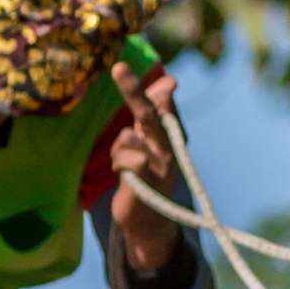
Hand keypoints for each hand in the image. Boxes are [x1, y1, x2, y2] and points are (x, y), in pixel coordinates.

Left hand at [102, 63, 187, 271]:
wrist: (149, 221)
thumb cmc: (147, 174)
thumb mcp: (151, 141)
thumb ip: (153, 113)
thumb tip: (168, 81)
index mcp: (171, 136)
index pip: (165, 106)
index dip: (161, 91)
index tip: (167, 79)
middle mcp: (170, 149)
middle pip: (149, 114)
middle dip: (133, 90)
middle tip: (118, 67)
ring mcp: (160, 166)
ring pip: (126, 138)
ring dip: (117, 150)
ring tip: (125, 165)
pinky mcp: (146, 182)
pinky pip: (124, 160)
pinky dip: (117, 164)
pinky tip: (125, 177)